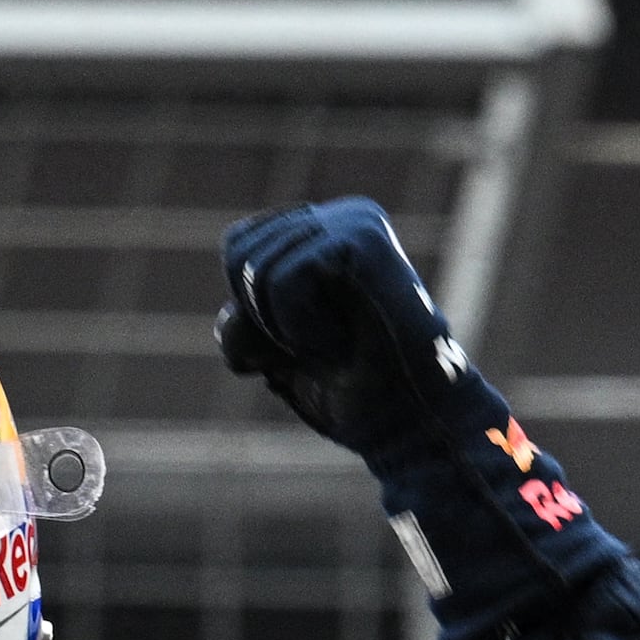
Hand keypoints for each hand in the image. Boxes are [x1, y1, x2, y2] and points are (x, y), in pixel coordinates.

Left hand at [213, 198, 494, 462]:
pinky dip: (301, 328)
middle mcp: (342, 217)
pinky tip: (344, 340)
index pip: (239, 246)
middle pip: (240, 251)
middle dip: (262, 319)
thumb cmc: (353, 395)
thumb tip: (231, 318)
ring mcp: (355, 222)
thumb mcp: (279, 360)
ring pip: (257, 267)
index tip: (301, 342)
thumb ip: (247, 329)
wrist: (408, 423)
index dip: (251, 310)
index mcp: (324, 234)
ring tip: (339, 342)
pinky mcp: (364, 238)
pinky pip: (284, 280)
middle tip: (322, 345)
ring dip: (286, 329)